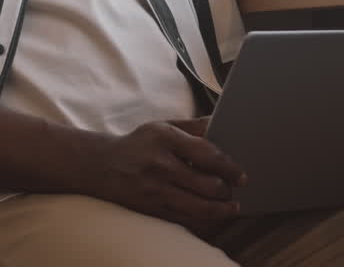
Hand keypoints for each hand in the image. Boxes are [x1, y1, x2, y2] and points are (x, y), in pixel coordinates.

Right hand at [83, 117, 246, 228]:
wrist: (102, 166)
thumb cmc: (139, 144)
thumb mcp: (163, 126)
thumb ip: (194, 126)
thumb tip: (222, 122)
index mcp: (165, 138)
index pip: (208, 154)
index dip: (230, 167)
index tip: (241, 175)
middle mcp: (161, 165)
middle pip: (207, 184)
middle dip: (227, 190)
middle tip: (235, 189)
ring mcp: (155, 190)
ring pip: (199, 207)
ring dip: (221, 210)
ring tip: (231, 207)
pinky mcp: (151, 209)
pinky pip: (185, 220)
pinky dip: (204, 221)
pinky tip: (213, 217)